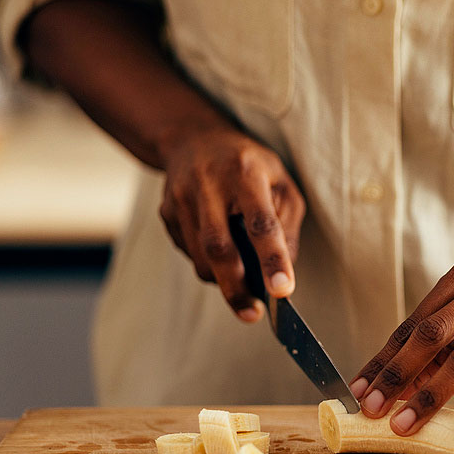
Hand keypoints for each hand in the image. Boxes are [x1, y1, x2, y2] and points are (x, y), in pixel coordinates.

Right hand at [158, 122, 305, 320]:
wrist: (193, 139)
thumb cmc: (248, 165)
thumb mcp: (281, 182)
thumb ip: (287, 224)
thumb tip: (284, 271)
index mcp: (246, 173)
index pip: (261, 223)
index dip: (272, 259)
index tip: (282, 291)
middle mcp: (209, 184)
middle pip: (219, 248)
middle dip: (236, 288)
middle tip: (252, 314)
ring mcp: (181, 199)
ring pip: (201, 257)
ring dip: (223, 279)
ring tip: (241, 280)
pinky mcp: (166, 213)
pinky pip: (189, 253)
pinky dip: (208, 263)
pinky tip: (219, 249)